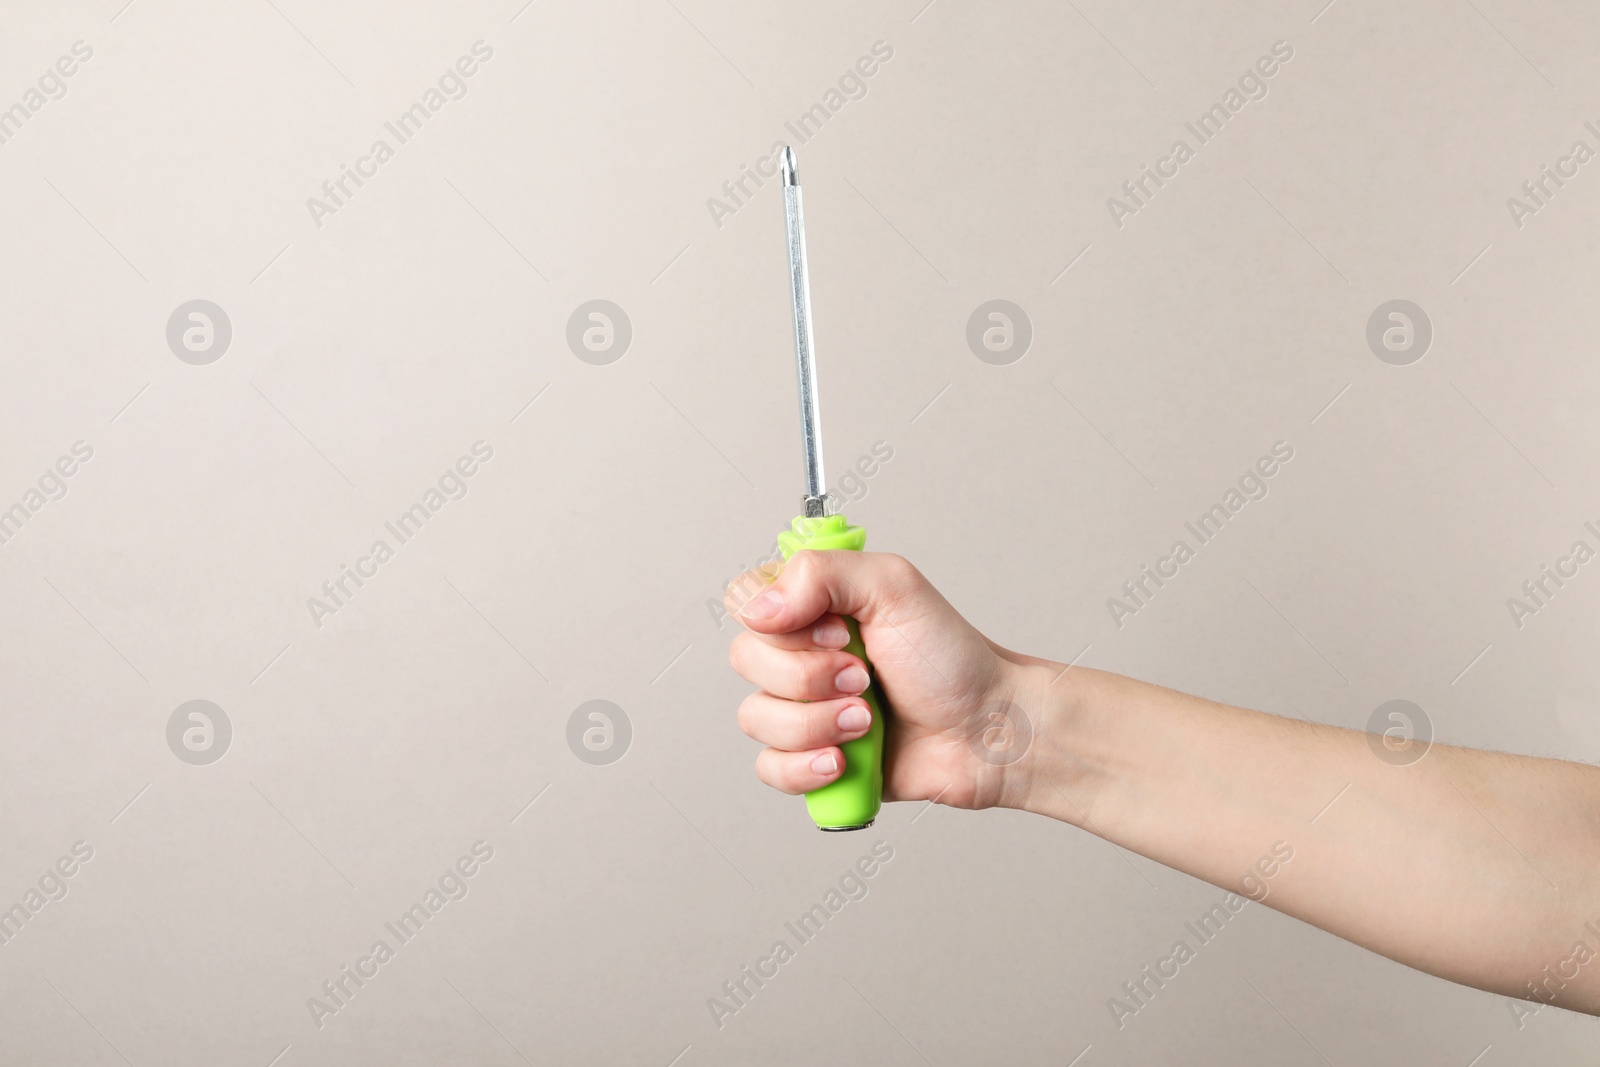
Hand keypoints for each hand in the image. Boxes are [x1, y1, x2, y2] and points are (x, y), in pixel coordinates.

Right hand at [725, 550, 1042, 810]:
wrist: (987, 730)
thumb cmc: (951, 659)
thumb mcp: (894, 587)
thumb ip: (821, 573)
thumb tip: (759, 607)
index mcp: (813, 606)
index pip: (746, 600)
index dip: (781, 621)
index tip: (839, 631)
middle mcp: (801, 654)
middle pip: (746, 661)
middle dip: (810, 677)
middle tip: (864, 677)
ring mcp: (804, 708)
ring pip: (756, 718)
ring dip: (816, 723)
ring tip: (867, 721)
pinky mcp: (810, 758)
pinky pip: (770, 768)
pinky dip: (807, 767)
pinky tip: (845, 759)